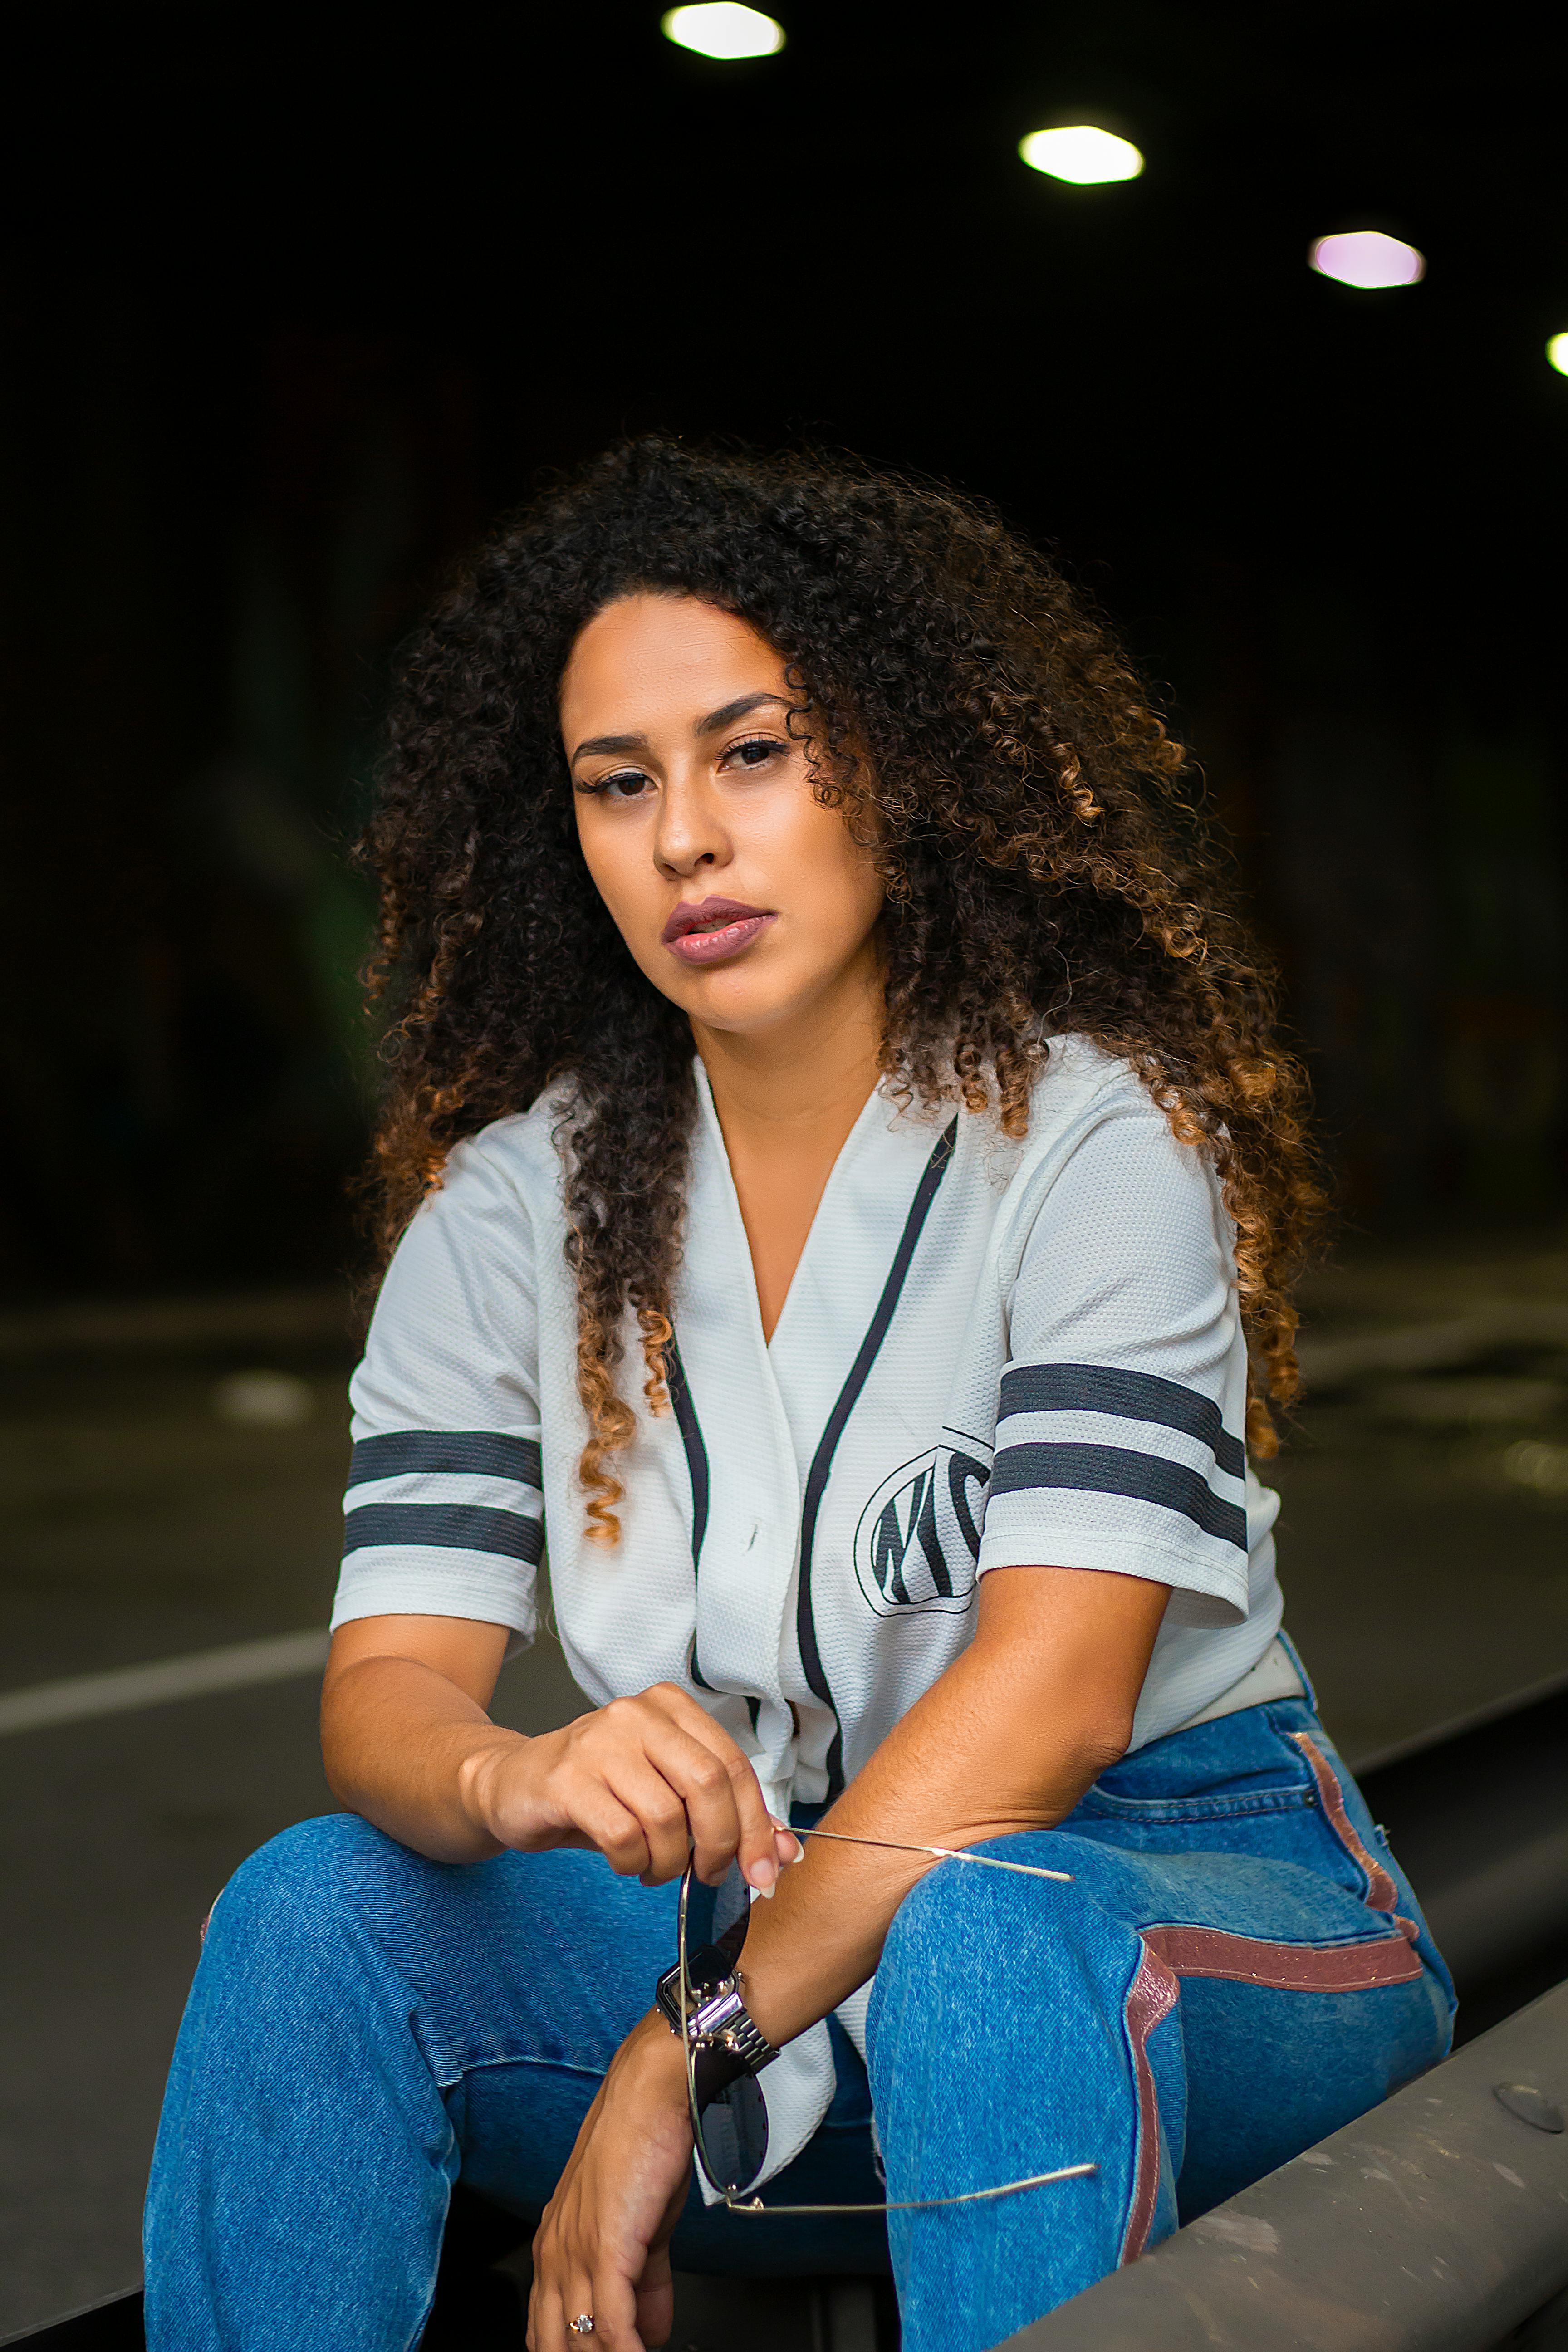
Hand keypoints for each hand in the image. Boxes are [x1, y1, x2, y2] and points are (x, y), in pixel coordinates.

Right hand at [467, 1681, 799, 1888]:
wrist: (515, 1785)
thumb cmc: (602, 1790)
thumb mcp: (669, 1796)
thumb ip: (727, 1818)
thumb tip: (784, 1853)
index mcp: (671, 1708)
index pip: (734, 1766)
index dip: (757, 1826)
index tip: (764, 1871)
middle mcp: (637, 1714)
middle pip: (708, 1784)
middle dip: (721, 1845)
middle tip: (711, 1875)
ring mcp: (599, 1742)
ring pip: (665, 1817)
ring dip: (669, 1862)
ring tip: (655, 1867)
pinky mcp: (567, 1779)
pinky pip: (623, 1836)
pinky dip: (632, 1863)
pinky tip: (625, 1861)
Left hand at [529, 2014, 692, 2351]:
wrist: (650, 2095)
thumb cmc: (643, 2147)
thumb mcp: (640, 2227)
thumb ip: (642, 2282)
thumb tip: (647, 2331)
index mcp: (556, 2247)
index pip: (545, 2329)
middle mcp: (556, 2254)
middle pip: (554, 2342)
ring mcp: (577, 2254)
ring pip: (581, 2340)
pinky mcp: (606, 2249)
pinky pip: (612, 2325)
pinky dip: (628, 2351)